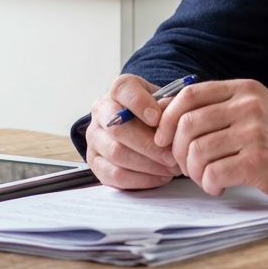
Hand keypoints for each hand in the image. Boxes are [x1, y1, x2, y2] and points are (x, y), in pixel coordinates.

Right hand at [84, 74, 180, 189]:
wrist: (143, 127)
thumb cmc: (157, 113)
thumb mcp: (165, 102)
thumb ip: (169, 107)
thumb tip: (172, 120)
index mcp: (120, 90)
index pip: (123, 89)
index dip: (140, 103)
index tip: (158, 118)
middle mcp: (101, 110)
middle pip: (118, 128)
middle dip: (148, 145)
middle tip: (172, 156)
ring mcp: (94, 137)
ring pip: (116, 153)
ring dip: (147, 165)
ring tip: (171, 169)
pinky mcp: (95, 162)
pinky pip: (115, 175)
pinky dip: (140, 179)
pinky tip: (160, 177)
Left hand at [154, 79, 267, 206]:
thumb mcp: (258, 110)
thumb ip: (222, 109)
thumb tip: (170, 115)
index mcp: (244, 90)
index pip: (189, 95)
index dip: (166, 118)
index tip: (163, 139)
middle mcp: (247, 106)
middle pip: (186, 124)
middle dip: (176, 151)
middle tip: (184, 166)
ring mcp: (253, 133)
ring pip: (195, 151)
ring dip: (193, 172)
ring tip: (206, 178)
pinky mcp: (258, 162)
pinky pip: (213, 173)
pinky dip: (209, 184)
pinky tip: (220, 187)